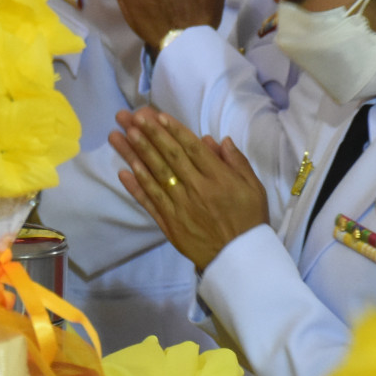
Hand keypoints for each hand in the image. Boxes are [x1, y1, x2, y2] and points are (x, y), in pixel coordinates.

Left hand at [112, 108, 266, 270]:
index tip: (157, 116)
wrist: (239, 259)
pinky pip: (150, 202)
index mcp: (218, 179)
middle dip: (149, 135)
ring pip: (155, 175)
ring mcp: (180, 207)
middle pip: (169, 157)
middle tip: (131, 117)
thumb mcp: (254, 188)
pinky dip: (136, 187)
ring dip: (136, 154)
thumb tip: (217, 140)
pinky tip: (122, 171)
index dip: (173, 131)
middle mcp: (196, 190)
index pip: (192, 149)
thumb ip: (236, 162)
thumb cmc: (249, 220)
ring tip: (121, 135)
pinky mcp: (169, 224)